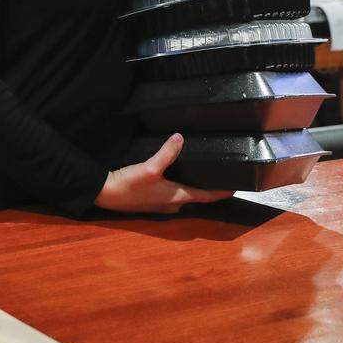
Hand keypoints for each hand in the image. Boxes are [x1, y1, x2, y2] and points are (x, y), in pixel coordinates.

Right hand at [95, 133, 232, 213]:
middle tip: (218, 173)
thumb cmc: (129, 184)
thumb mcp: (149, 167)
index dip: (222, 192)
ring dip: (193, 185)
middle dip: (208, 187)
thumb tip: (180, 138)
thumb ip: (166, 153)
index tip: (237, 187)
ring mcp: (162, 205)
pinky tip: (176, 173)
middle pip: (197, 196)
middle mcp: (173, 204)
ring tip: (200, 170)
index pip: (207, 197)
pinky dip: (180, 185)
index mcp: (177, 197)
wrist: (105, 194)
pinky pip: (173, 193)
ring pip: (184, 195)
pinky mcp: (152, 201)